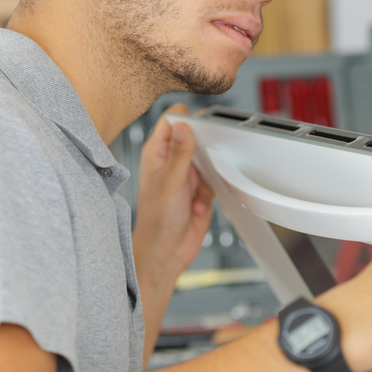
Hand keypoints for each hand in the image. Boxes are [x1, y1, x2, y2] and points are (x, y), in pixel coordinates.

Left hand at [131, 103, 214, 288]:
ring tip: (196, 192)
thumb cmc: (157, 221)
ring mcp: (185, 174)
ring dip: (208, 176)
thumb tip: (183, 126)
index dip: (187, 119)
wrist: (166, 252)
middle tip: (203, 164)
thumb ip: (179, 154)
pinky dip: (210, 192)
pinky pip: (214, 179)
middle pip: (194, 137)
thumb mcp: (170, 184)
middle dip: (204, 151)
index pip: (172, 120)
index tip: (201, 129)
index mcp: (157, 153)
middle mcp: (171, 160)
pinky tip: (198, 205)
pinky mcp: (199, 188)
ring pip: (208, 158)